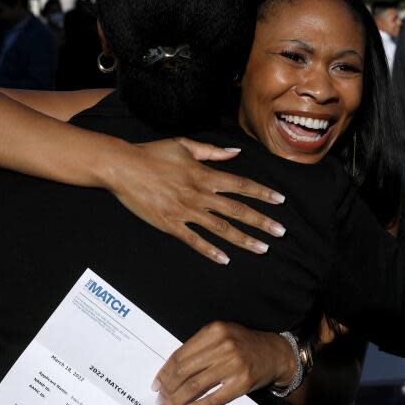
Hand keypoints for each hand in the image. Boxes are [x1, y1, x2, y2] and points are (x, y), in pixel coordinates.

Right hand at [106, 137, 285, 263]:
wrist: (123, 167)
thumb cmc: (153, 153)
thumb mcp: (185, 145)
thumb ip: (213, 152)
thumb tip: (236, 152)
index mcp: (204, 174)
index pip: (241, 185)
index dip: (262, 193)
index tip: (280, 201)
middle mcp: (199, 194)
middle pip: (237, 210)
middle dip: (261, 221)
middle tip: (281, 232)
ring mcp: (185, 211)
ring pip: (221, 228)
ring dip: (243, 239)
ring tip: (262, 248)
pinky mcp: (170, 224)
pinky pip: (194, 240)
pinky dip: (210, 250)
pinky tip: (225, 259)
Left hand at [151, 322, 296, 404]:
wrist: (276, 353)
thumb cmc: (245, 344)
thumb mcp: (223, 335)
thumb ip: (200, 347)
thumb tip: (171, 372)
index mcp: (215, 330)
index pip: (181, 354)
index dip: (165, 372)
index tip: (155, 385)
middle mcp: (223, 345)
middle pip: (185, 371)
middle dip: (167, 389)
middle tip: (158, 401)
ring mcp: (233, 364)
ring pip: (195, 385)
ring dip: (176, 400)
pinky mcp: (242, 382)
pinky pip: (213, 398)